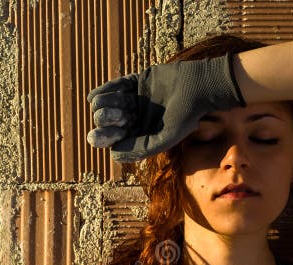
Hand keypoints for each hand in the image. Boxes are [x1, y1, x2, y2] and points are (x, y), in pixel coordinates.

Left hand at [86, 53, 245, 162]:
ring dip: (103, 104)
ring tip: (97, 105)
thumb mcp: (163, 138)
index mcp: (142, 134)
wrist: (199, 86)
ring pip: (112, 103)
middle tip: (100, 118)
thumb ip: (141, 148)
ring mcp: (137, 99)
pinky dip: (106, 89)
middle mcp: (138, 118)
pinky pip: (118, 86)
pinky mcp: (138, 82)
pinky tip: (93, 97)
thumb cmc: (185, 116)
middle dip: (103, 120)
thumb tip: (113, 154)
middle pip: (112, 121)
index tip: (94, 137)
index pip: (118, 138)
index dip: (104, 137)